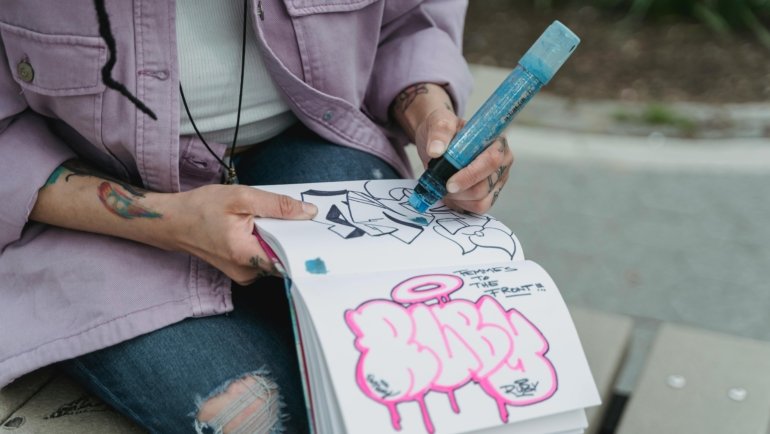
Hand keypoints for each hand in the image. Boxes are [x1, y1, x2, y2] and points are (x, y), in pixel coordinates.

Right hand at [169, 184, 316, 284]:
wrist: (173, 222)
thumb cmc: (201, 208)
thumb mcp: (241, 197)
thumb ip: (277, 205)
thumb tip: (308, 212)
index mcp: (246, 256)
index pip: (289, 259)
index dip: (304, 244)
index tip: (317, 231)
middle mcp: (247, 273)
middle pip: (284, 258)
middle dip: (293, 238)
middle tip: (301, 217)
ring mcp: (244, 274)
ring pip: (275, 258)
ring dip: (279, 239)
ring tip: (277, 219)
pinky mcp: (241, 270)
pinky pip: (264, 257)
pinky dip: (268, 242)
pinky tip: (264, 227)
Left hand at [414, 108, 513, 213]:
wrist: (439, 143)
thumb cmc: (443, 132)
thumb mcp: (439, 122)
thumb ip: (439, 132)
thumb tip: (436, 151)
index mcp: (496, 142)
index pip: (492, 161)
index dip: (470, 175)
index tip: (449, 183)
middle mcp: (502, 162)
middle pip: (485, 186)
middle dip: (459, 190)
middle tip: (441, 184)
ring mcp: (497, 181)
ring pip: (481, 201)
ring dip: (458, 198)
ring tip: (444, 186)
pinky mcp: (490, 195)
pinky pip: (478, 208)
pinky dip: (461, 204)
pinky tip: (451, 194)